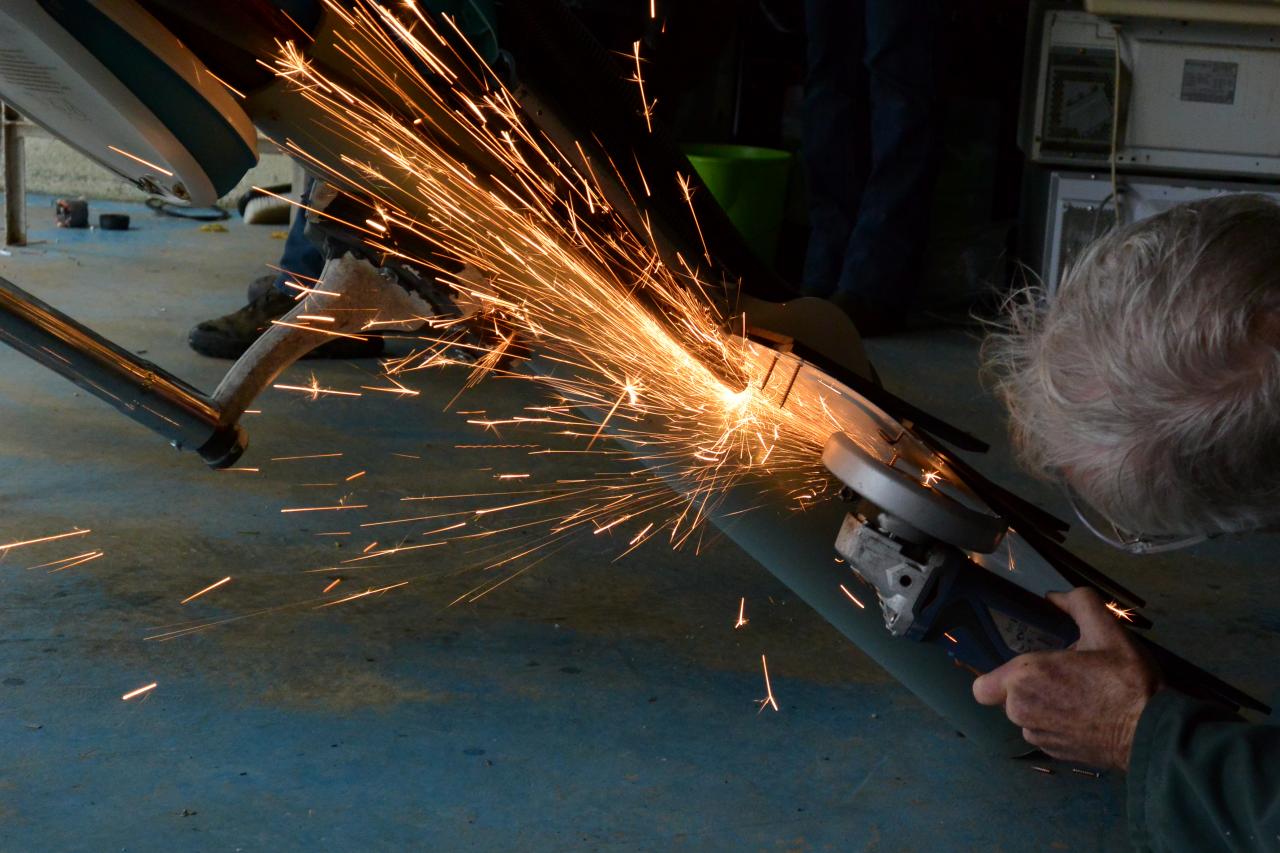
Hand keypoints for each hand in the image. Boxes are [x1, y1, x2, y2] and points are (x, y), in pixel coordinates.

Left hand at [972, 587, 1160, 769]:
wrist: (1152, 733)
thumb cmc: (1125, 680)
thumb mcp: (1106, 630)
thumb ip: (1078, 603)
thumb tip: (1055, 596)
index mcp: (1024, 678)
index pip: (982, 685)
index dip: (996, 677)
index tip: (1021, 669)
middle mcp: (1021, 711)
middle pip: (1008, 698)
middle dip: (1029, 687)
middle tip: (1063, 676)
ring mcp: (1038, 737)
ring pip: (1027, 717)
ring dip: (1044, 707)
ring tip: (1078, 696)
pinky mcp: (1055, 755)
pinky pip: (1045, 734)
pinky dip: (1058, 726)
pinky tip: (1086, 717)